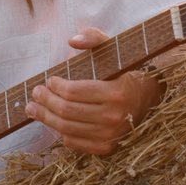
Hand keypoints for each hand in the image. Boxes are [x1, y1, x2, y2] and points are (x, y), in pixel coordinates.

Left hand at [26, 28, 161, 155]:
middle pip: (66, 111)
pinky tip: (54, 123)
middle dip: (45, 101)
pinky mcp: (108, 147)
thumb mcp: (115, 48)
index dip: (55, 87)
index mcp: (115, 92)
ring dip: (46, 118)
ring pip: (67, 129)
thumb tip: (72, 40)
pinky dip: (61, 133)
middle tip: (35, 94)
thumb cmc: (128, 70)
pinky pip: (76, 143)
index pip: (73, 92)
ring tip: (34, 109)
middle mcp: (114, 116)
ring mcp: (111, 134)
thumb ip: (94, 38)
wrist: (152, 95)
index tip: (49, 80)